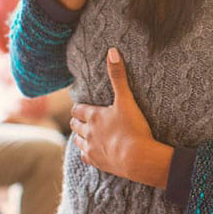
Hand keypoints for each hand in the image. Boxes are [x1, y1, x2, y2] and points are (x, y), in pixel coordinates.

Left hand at [70, 48, 172, 187]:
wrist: (138, 158)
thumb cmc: (133, 128)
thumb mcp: (126, 99)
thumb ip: (118, 76)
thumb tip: (112, 51)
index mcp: (93, 116)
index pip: (78, 110)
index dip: (79, 107)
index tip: (82, 107)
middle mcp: (88, 132)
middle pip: (75, 125)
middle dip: (77, 121)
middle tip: (83, 119)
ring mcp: (91, 148)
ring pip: (77, 140)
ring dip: (80, 136)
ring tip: (86, 133)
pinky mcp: (96, 162)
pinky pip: (84, 156)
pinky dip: (86, 152)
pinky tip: (92, 151)